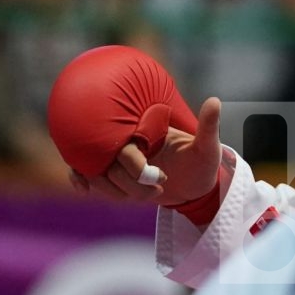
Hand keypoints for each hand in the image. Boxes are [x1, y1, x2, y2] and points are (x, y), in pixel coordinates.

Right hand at [68, 96, 222, 207]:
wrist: (195, 188)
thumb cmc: (202, 164)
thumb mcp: (208, 147)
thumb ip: (208, 126)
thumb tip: (215, 100)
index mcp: (147, 131)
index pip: (126, 146)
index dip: (136, 165)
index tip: (159, 177)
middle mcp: (129, 142)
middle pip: (110, 163)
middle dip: (133, 182)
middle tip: (161, 187)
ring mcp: (119, 160)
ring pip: (101, 176)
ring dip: (122, 192)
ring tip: (155, 194)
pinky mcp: (114, 175)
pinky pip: (88, 174)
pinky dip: (80, 180)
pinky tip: (82, 189)